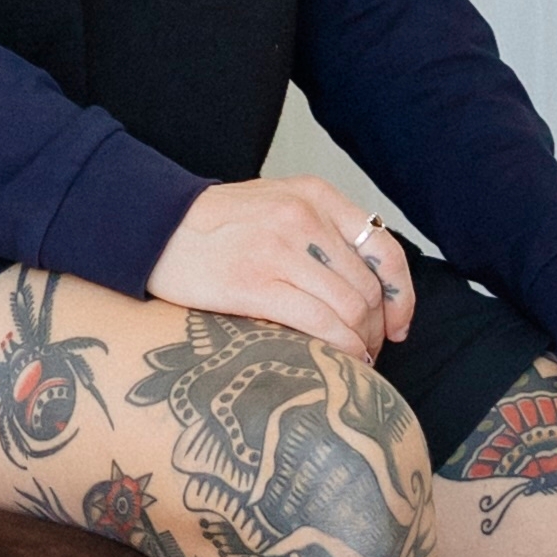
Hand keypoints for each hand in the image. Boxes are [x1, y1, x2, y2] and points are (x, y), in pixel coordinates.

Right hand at [145, 178, 411, 356]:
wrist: (154, 227)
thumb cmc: (218, 225)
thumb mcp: (278, 205)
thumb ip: (322, 232)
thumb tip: (370, 287)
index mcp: (314, 194)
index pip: (384, 248)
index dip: (401, 295)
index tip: (398, 324)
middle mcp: (303, 217)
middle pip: (368, 287)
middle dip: (377, 329)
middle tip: (369, 350)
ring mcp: (279, 249)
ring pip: (350, 308)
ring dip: (360, 344)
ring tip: (352, 360)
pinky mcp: (255, 283)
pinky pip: (320, 324)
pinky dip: (340, 349)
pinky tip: (338, 362)